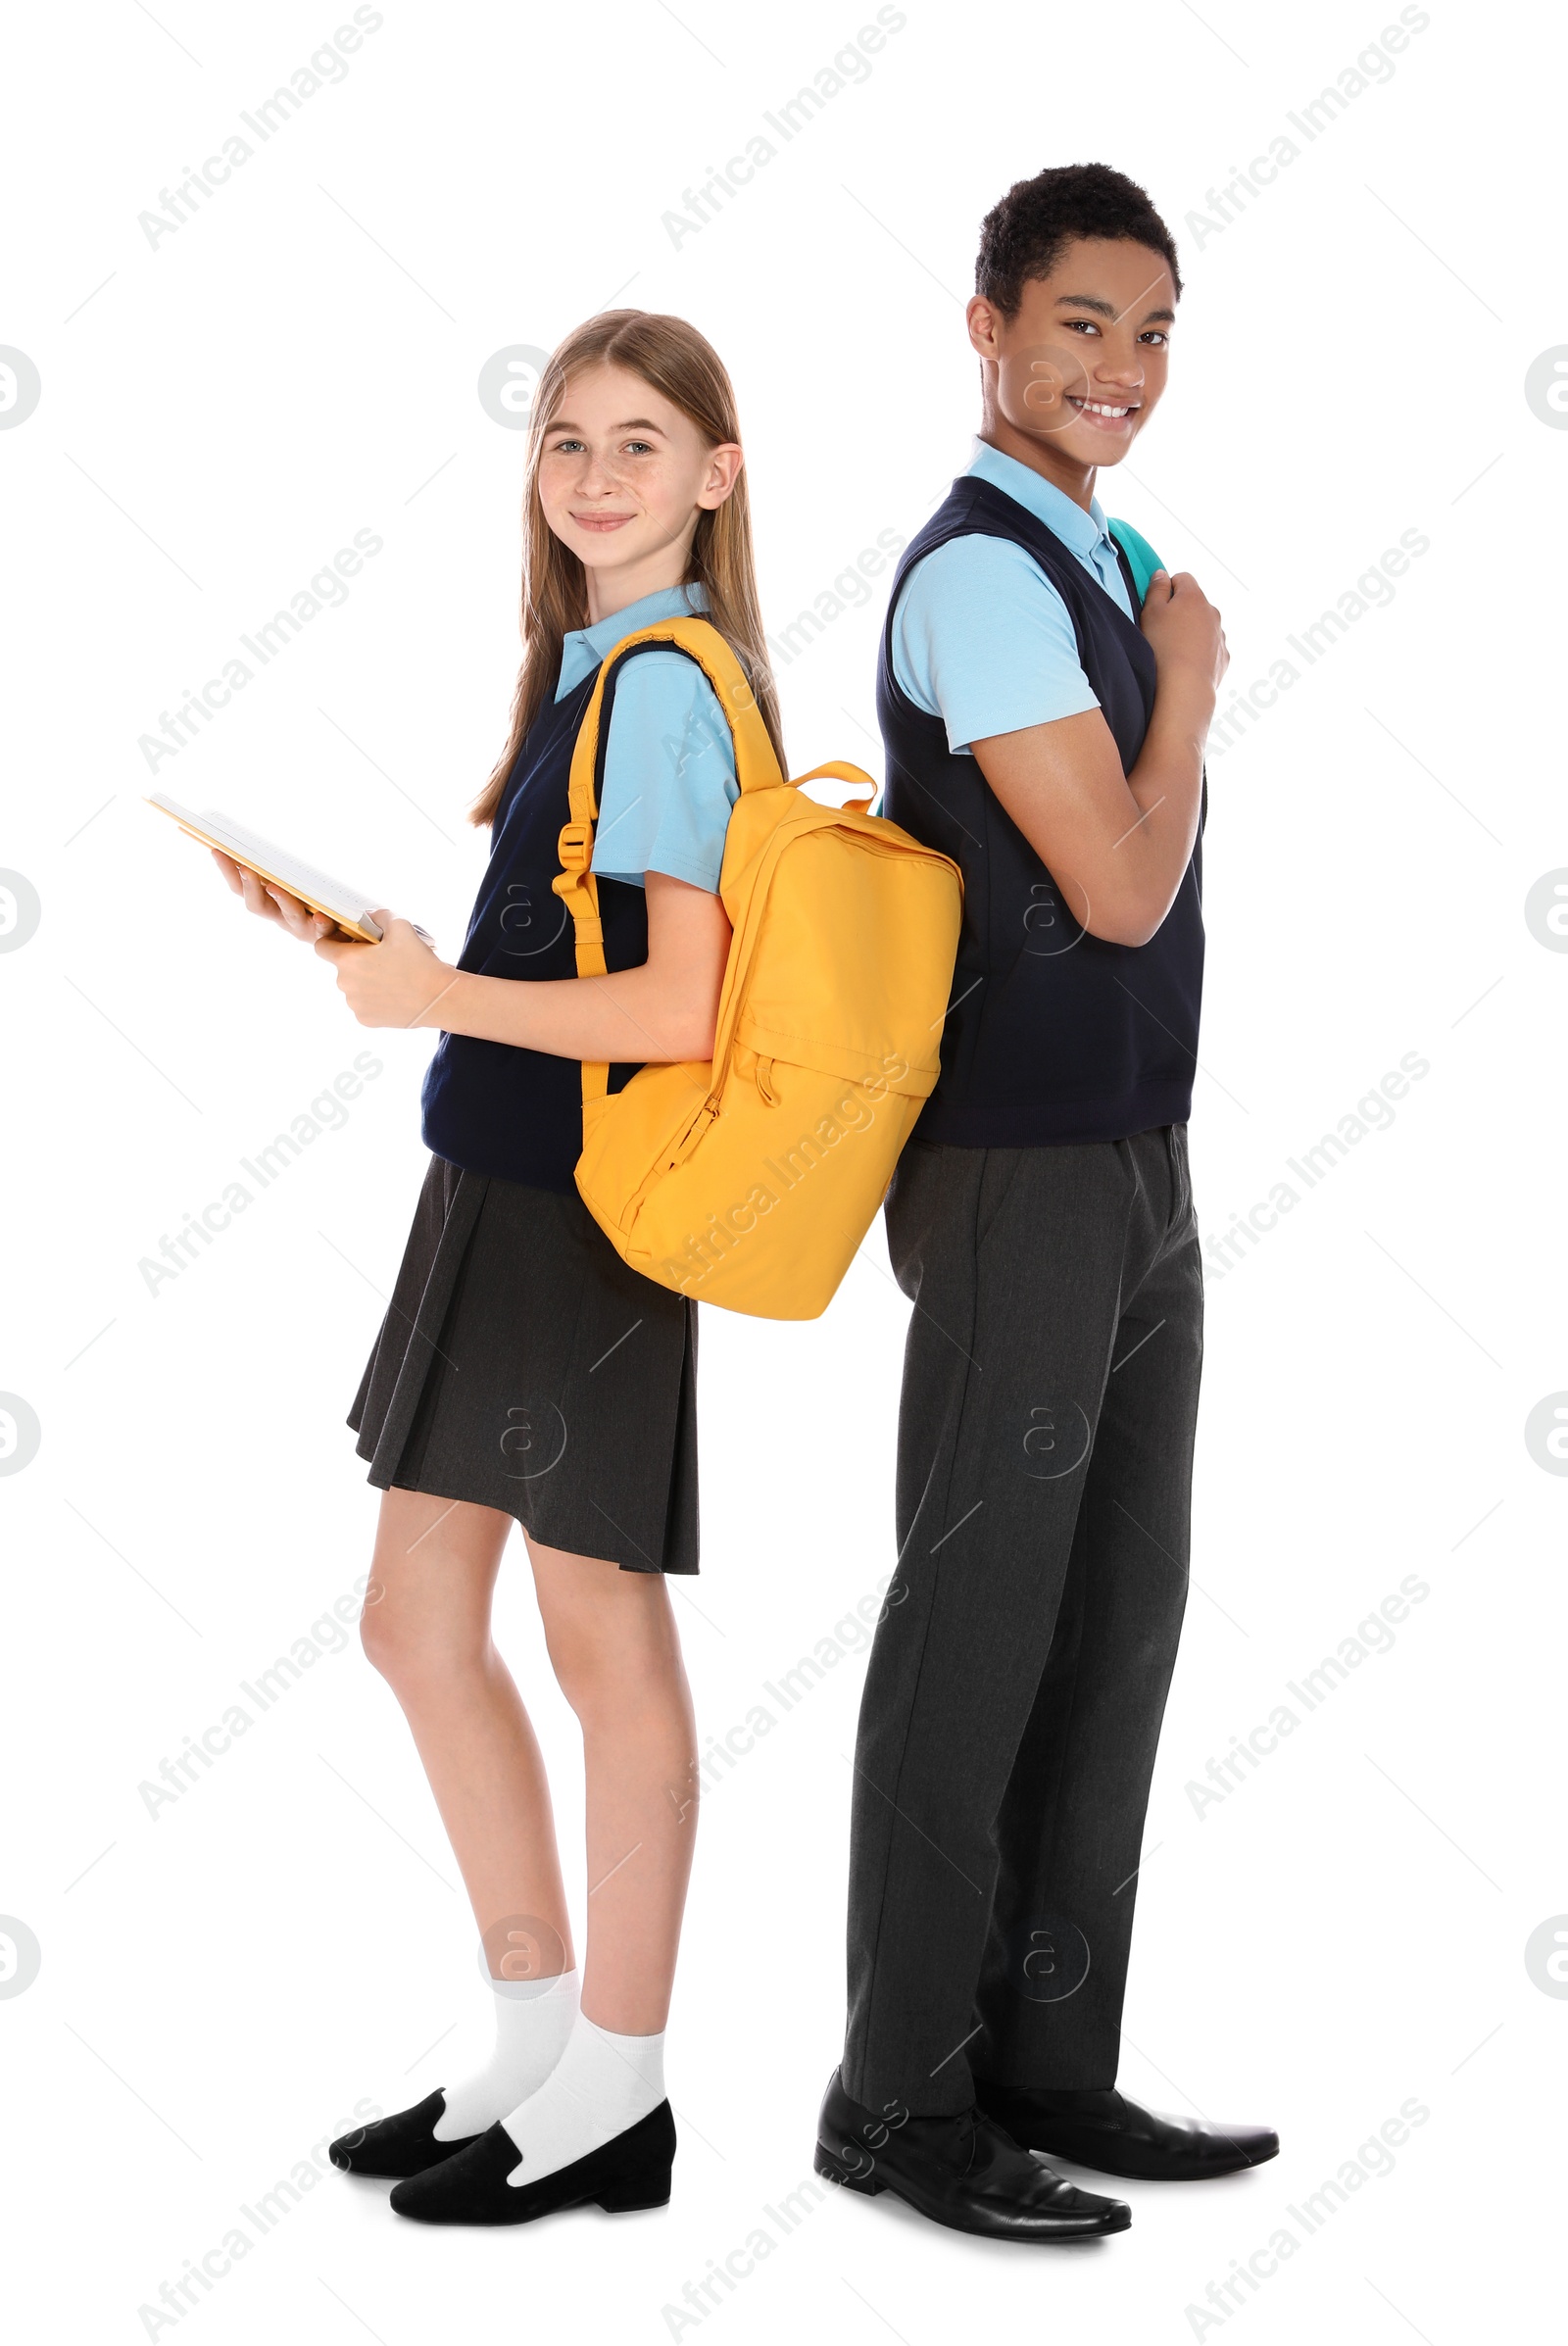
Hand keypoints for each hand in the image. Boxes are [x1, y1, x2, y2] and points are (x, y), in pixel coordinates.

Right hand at [212, 848, 334, 939]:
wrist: (340, 933)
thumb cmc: (311, 903)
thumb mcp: (290, 884)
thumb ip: (275, 869)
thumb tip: (258, 841)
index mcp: (267, 903)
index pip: (240, 887)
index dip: (227, 871)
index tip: (217, 850)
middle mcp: (280, 916)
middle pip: (257, 905)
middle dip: (250, 886)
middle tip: (246, 869)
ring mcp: (301, 926)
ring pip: (288, 915)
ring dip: (281, 900)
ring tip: (276, 888)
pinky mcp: (324, 933)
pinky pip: (322, 930)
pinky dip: (320, 923)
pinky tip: (321, 916)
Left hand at [315, 912, 457, 1028]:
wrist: (439, 998)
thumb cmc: (419, 961)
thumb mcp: (401, 926)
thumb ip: (378, 916)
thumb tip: (368, 916)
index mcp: (347, 960)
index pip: (321, 946)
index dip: (334, 941)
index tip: (351, 942)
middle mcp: (344, 984)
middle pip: (341, 968)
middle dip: (356, 962)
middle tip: (382, 959)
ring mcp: (354, 1004)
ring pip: (353, 988)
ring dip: (365, 982)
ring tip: (391, 979)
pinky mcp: (365, 1020)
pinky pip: (363, 1005)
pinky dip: (373, 1000)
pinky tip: (393, 994)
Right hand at [1140, 569, 1228, 695]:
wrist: (1185, 687)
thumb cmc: (1163, 648)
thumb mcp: (1150, 612)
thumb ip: (1156, 589)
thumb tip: (1162, 574)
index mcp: (1194, 596)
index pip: (1182, 578)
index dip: (1167, 589)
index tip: (1157, 606)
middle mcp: (1212, 611)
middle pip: (1195, 603)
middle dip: (1180, 611)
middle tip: (1162, 631)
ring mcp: (1220, 635)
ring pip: (1204, 626)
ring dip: (1191, 632)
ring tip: (1174, 651)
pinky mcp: (1224, 656)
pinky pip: (1211, 647)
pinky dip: (1200, 651)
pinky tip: (1186, 664)